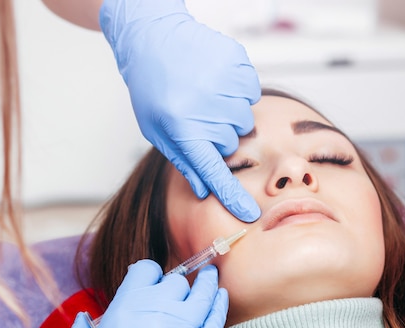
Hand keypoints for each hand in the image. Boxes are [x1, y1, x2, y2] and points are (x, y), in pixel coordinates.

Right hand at [54, 260, 227, 327]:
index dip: (148, 272)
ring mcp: (183, 327)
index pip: (146, 269)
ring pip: (203, 291)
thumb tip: (83, 318)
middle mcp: (157, 309)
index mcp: (126, 306)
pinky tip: (221, 296)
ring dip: (207, 281)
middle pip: (175, 281)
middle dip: (175, 284)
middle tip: (178, 289)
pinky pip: (217, 316)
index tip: (151, 279)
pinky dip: (220, 302)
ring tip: (211, 275)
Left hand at [100, 0, 260, 221]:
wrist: (154, 37)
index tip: (248, 214)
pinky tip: (216, 79)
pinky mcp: (237, 63)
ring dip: (229, 113)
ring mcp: (224, 83)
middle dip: (218, 135)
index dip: (232, 196)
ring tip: (205, 94)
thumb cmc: (152, 86)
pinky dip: (238, 90)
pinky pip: (251, 91)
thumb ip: (183, 158)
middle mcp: (206, 107)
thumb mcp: (157, 128)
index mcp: (182, 127)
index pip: (213, 171)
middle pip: (232, 142)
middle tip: (198, 115)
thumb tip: (204, 189)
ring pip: (245, 119)